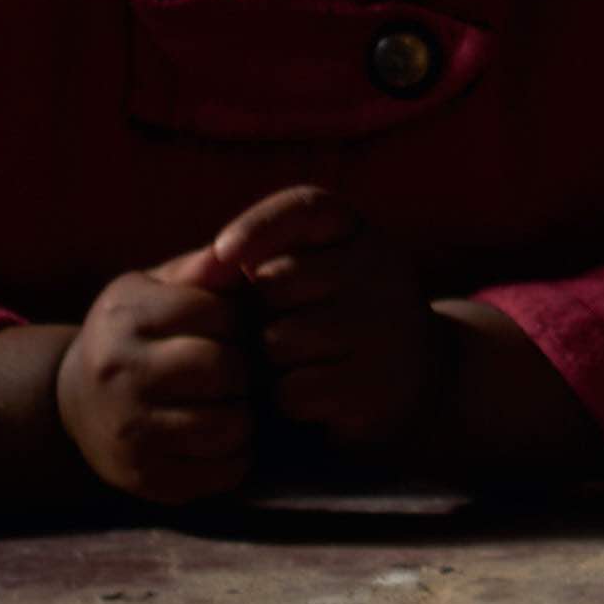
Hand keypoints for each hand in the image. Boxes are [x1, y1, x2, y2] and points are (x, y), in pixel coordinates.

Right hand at [57, 258, 256, 505]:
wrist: (74, 401)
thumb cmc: (133, 334)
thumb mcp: (153, 287)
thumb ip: (199, 269)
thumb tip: (236, 253)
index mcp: (125, 315)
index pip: (216, 313)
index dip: (236, 320)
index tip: (228, 328)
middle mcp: (119, 373)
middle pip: (224, 369)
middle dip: (242, 368)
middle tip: (234, 369)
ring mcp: (129, 431)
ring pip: (228, 424)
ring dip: (243, 414)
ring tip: (228, 403)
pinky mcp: (144, 478)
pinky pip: (222, 473)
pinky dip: (236, 457)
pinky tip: (219, 439)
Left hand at [199, 186, 431, 454]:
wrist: (410, 375)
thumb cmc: (328, 314)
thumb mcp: (298, 272)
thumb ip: (242, 262)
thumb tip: (193, 271)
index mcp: (355, 230)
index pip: (304, 207)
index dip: (259, 225)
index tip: (223, 252)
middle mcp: (379, 268)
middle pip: (277, 282)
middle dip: (262, 310)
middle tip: (286, 321)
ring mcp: (384, 326)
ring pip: (281, 339)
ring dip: (273, 358)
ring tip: (303, 358)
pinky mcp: (376, 384)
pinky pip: (295, 389)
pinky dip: (290, 396)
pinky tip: (317, 390)